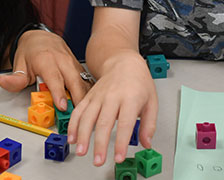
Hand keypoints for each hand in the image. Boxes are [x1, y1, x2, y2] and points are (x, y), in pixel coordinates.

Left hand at [0, 30, 88, 109]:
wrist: (40, 36)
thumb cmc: (30, 51)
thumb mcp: (19, 64)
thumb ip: (15, 78)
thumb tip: (4, 82)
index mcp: (46, 60)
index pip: (55, 78)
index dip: (59, 93)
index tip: (62, 107)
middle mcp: (62, 60)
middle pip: (74, 80)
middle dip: (78, 98)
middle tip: (79, 115)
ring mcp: (72, 63)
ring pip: (83, 80)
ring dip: (86, 96)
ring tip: (87, 112)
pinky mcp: (78, 66)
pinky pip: (86, 79)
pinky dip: (89, 91)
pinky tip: (90, 102)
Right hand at [67, 51, 156, 165]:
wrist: (123, 62)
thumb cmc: (139, 82)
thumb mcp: (152, 101)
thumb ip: (149, 124)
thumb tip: (147, 143)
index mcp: (131, 98)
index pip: (126, 123)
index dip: (122, 142)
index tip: (119, 157)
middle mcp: (113, 97)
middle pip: (104, 122)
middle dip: (100, 143)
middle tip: (99, 160)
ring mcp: (98, 96)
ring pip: (88, 117)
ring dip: (83, 136)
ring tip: (81, 151)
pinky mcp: (89, 96)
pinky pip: (78, 111)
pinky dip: (73, 125)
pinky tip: (72, 137)